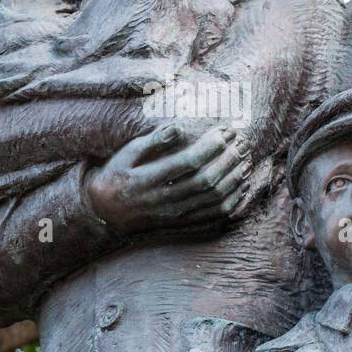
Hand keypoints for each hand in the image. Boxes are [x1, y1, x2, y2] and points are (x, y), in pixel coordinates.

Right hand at [84, 123, 249, 234]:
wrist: (105, 213)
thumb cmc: (117, 175)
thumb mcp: (126, 154)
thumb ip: (152, 141)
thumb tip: (178, 127)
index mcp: (147, 179)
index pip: (188, 162)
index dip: (211, 146)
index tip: (225, 132)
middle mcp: (162, 200)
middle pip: (205, 181)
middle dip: (228, 160)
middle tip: (242, 143)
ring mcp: (173, 215)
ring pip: (212, 200)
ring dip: (234, 179)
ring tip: (246, 160)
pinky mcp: (181, 224)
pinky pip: (213, 216)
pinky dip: (232, 202)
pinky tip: (242, 186)